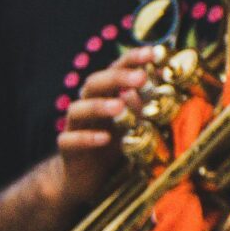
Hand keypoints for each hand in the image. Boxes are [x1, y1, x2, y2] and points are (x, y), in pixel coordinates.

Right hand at [58, 51, 150, 204]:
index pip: (116, 69)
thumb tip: (163, 82)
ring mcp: (74, 126)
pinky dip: (87, 138)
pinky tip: (105, 139)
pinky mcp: (67, 149)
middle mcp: (86, 105)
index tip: (153, 53)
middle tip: (141, 78)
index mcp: (104, 95)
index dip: (132, 59)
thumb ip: (144, 105)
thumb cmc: (113, 146)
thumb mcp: (133, 123)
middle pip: (94, 83)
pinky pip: (70, 140)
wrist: (84, 177)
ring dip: (98, 106)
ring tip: (119, 107)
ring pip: (78, 109)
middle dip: (117, 78)